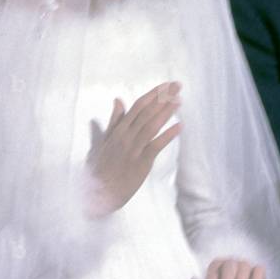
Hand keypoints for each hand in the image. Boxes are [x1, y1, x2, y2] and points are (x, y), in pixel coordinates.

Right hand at [86, 82, 182, 216]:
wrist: (99, 193)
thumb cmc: (101, 167)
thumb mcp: (104, 140)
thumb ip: (114, 120)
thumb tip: (118, 100)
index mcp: (118, 130)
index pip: (137, 106)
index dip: (152, 95)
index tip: (165, 86)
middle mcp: (126, 136)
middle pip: (147, 112)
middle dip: (163, 97)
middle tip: (178, 85)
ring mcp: (133, 149)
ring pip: (151, 125)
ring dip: (166, 112)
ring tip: (179, 100)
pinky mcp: (141, 162)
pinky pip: (156, 145)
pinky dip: (168, 135)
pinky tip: (180, 127)